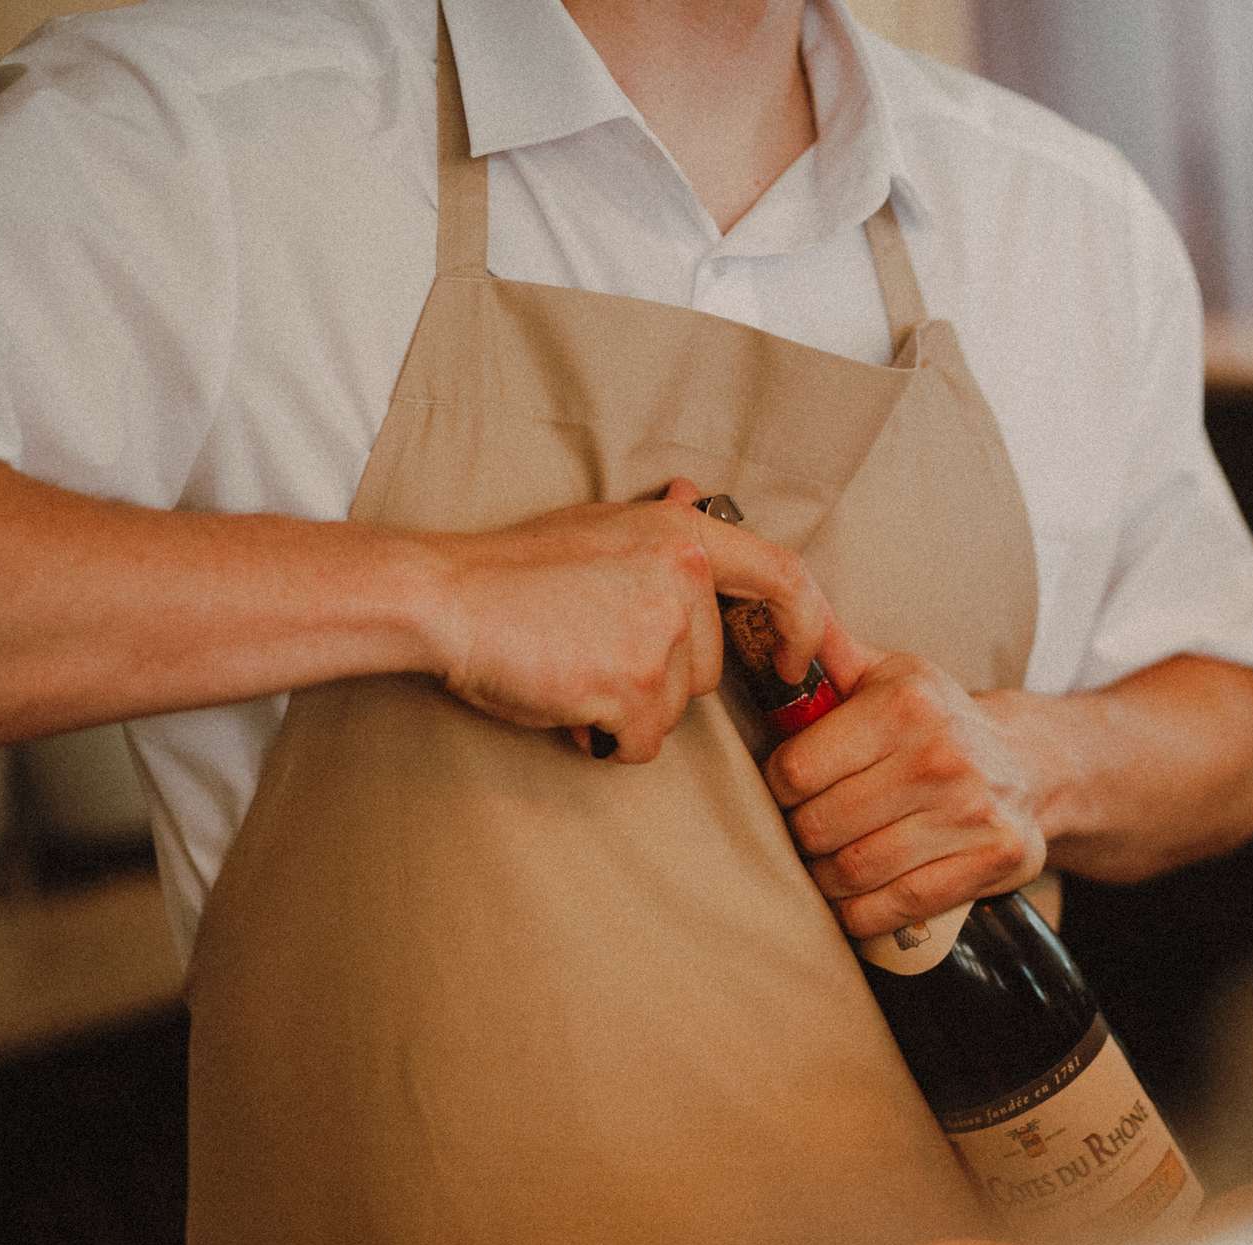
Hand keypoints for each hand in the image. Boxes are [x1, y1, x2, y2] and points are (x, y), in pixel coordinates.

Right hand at [414, 479, 831, 761]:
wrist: (449, 598)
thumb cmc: (514, 567)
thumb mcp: (598, 525)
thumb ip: (658, 525)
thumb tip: (696, 494)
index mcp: (683, 535)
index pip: (783, 578)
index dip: (803, 624)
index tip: (793, 658)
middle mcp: (684, 579)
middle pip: (707, 668)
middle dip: (659, 680)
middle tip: (594, 657)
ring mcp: (660, 634)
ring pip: (674, 709)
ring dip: (629, 708)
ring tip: (571, 670)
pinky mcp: (632, 686)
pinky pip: (642, 742)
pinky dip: (607, 737)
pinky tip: (568, 702)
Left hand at [763, 641, 1045, 938]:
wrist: (1031, 762)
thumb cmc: (939, 721)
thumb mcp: (890, 675)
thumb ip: (829, 655)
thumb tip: (772, 624)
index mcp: (906, 703)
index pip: (798, 768)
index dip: (778, 787)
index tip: (790, 790)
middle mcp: (941, 755)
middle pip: (821, 825)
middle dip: (800, 836)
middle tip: (805, 833)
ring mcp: (971, 811)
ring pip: (854, 871)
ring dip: (825, 880)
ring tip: (825, 866)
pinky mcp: (993, 859)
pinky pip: (898, 906)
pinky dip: (862, 914)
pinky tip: (854, 901)